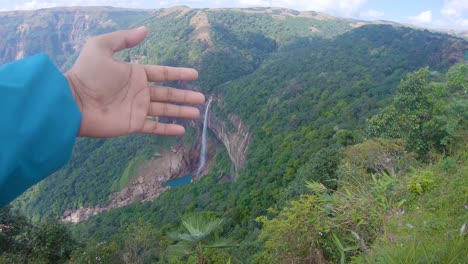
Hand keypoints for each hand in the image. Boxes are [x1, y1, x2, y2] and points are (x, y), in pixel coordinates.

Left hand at [65, 26, 204, 136]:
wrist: (73, 102)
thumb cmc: (86, 74)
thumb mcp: (101, 47)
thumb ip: (123, 38)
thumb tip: (145, 30)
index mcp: (135, 74)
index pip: (163, 74)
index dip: (179, 74)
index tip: (195, 75)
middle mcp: (139, 91)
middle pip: (168, 93)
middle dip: (185, 96)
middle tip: (202, 98)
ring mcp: (137, 109)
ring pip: (165, 110)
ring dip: (181, 111)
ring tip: (197, 113)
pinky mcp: (133, 124)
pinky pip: (154, 127)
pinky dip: (168, 130)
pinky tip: (181, 130)